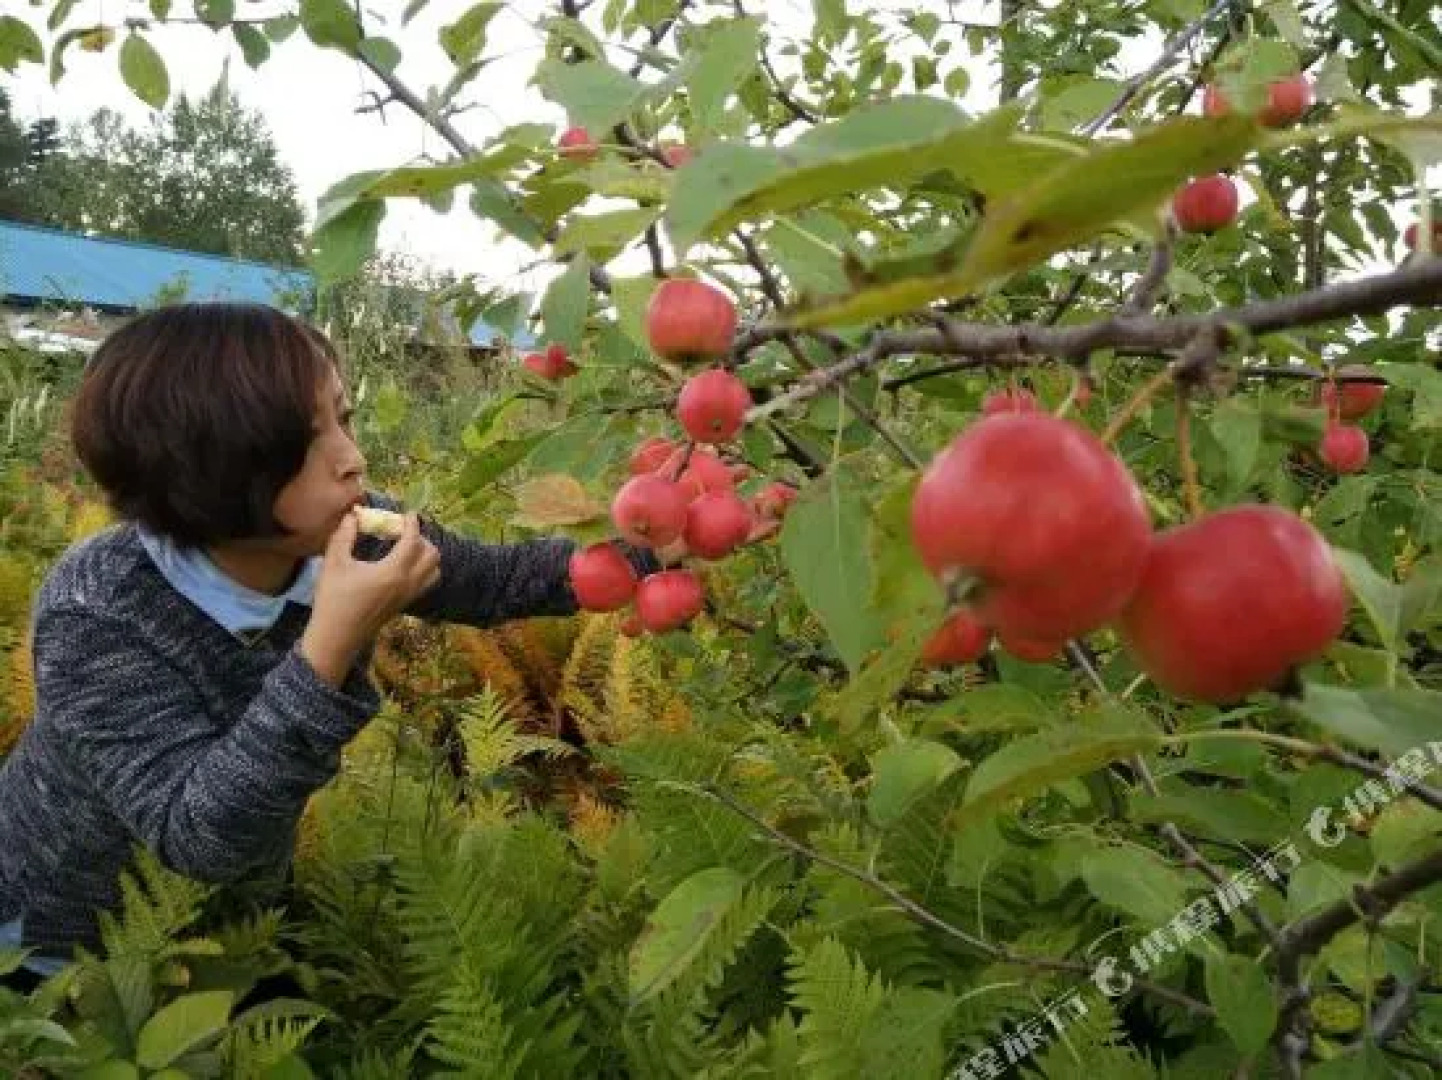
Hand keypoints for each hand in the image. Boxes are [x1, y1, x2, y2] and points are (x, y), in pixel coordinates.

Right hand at [300, 510, 440, 685]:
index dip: (413, 524)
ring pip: (433, 571)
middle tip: (402, 532)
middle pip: (432, 556)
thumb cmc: (333, 600)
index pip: (413, 542)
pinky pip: (425, 584)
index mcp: (393, 572)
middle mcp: (407, 584)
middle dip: (421, 539)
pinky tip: (401, 566)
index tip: (409, 513)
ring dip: (426, 555)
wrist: (336, 638)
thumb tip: (353, 515)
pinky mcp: (404, 606)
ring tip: (405, 547)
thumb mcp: (334, 563)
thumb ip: (344, 536)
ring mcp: (408, 597)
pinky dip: (423, 570)